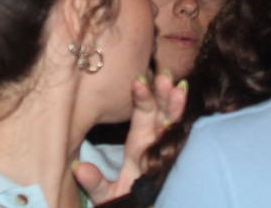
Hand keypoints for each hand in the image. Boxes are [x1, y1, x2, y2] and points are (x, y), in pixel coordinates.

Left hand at [75, 73, 186, 204]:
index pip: (143, 114)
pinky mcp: (177, 165)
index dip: (142, 97)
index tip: (137, 80)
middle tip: (163, 76)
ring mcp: (169, 152)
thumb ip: (95, 183)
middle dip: (163, 95)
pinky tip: (190, 114)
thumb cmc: (126, 203)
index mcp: (140, 144)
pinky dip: (186, 128)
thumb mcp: (107, 196)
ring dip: (176, 107)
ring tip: (179, 89)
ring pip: (174, 125)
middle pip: (161, 113)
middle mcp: (156, 143)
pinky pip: (183, 144)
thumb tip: (79, 169)